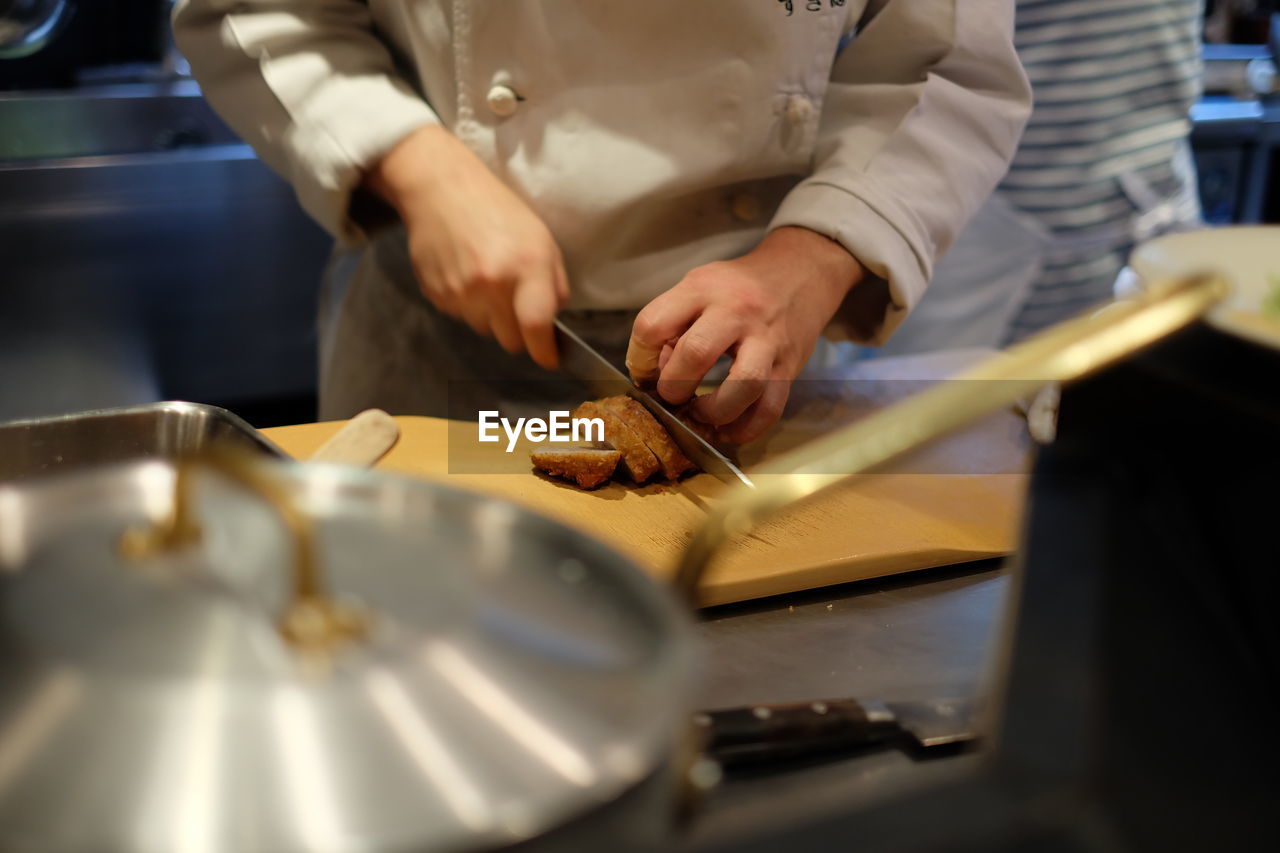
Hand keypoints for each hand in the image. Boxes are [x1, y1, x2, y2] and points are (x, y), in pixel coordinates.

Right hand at [365, 125, 567, 368]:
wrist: (439, 188)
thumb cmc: (496, 209)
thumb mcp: (541, 238)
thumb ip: (554, 284)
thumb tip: (552, 322)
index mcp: (526, 265)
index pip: (536, 327)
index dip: (545, 351)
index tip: (550, 358)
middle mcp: (492, 283)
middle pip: (510, 340)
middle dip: (519, 331)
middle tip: (518, 305)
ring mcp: (460, 291)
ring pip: (485, 330)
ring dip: (492, 317)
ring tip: (489, 280)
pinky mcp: (436, 294)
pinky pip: (461, 317)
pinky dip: (469, 305)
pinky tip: (467, 274)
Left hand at [626, 226, 863, 442]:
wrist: (801, 272)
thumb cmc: (738, 286)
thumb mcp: (699, 287)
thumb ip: (673, 325)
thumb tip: (656, 375)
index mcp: (702, 288)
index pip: (652, 325)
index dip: (639, 359)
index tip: (646, 374)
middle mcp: (736, 310)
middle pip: (696, 353)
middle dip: (673, 387)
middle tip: (671, 396)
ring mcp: (767, 339)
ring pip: (742, 385)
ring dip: (713, 411)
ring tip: (701, 414)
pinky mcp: (789, 366)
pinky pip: (769, 408)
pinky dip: (744, 429)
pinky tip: (727, 429)